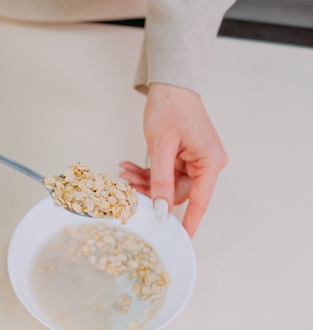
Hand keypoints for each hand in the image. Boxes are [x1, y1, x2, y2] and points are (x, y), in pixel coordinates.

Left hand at [119, 83, 227, 237]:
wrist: (170, 84)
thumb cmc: (171, 108)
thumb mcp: (161, 147)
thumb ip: (161, 181)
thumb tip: (162, 211)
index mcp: (210, 162)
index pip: (199, 202)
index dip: (188, 223)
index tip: (180, 242)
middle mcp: (207, 164)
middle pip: (177, 193)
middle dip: (150, 191)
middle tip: (125, 186)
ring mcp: (195, 161)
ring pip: (166, 185)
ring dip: (144, 181)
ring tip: (124, 172)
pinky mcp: (183, 157)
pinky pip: (164, 173)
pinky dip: (147, 172)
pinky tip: (129, 167)